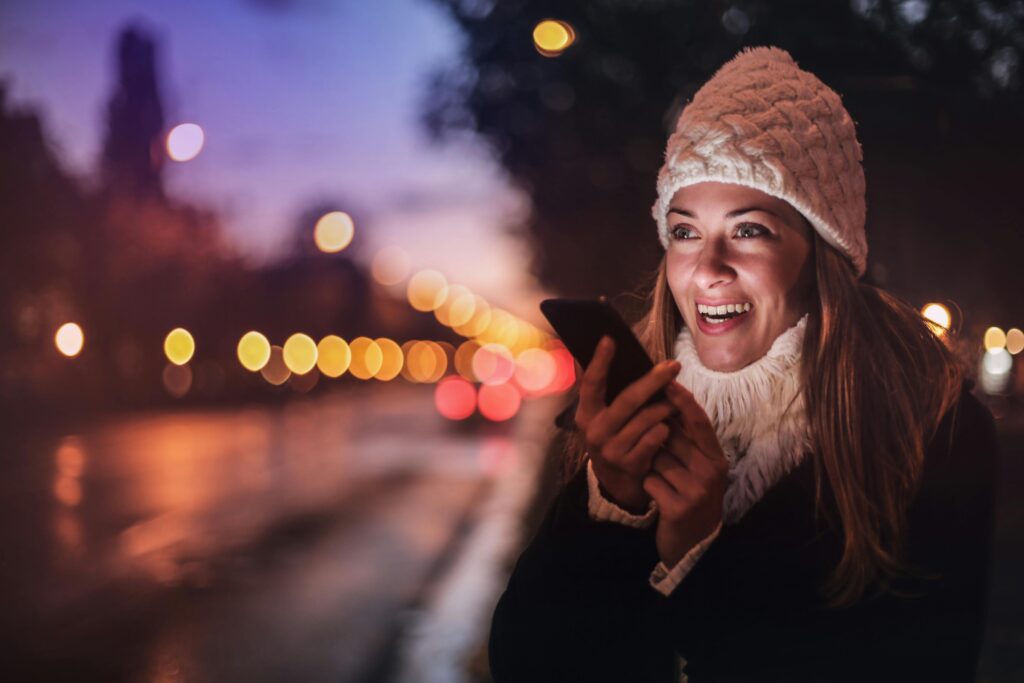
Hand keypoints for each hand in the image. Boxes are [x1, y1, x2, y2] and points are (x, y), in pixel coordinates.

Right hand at [574, 335, 680, 511]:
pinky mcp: (630, 464)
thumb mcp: (602, 417)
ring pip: (647, 418)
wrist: (617, 484)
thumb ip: (604, 391)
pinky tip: (669, 426)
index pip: (591, 384)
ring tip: (675, 400)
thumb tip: (605, 348)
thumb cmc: (615, 438)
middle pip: (628, 400)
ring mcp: (611, 450)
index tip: (610, 339)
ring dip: (666, 406)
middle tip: (674, 366)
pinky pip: (655, 437)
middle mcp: (594, 431)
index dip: (599, 362)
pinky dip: (665, 429)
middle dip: (653, 380)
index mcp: (585, 414)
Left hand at [643, 381, 728, 566]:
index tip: (668, 381)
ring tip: (664, 482)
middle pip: (671, 438)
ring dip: (651, 467)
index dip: (683, 401)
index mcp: (716, 458)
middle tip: (660, 456)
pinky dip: (647, 486)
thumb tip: (666, 402)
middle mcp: (711, 472)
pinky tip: (657, 496)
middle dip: (657, 442)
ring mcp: (696, 491)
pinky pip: (650, 482)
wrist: (693, 545)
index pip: (700, 422)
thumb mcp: (697, 468)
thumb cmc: (690, 496)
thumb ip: (686, 441)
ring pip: (657, 460)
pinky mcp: (678, 508)